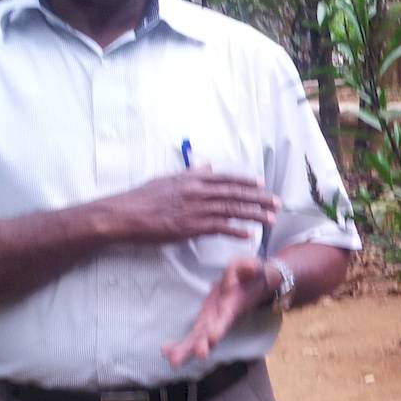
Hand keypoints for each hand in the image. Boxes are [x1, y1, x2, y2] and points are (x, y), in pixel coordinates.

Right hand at [99, 166, 279, 243]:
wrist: (124, 214)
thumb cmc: (142, 198)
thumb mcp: (167, 179)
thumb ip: (190, 174)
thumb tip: (205, 166)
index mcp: (191, 179)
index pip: (225, 178)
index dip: (245, 182)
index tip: (261, 184)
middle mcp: (197, 191)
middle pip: (235, 194)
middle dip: (258, 198)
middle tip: (277, 203)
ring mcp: (195, 209)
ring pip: (231, 210)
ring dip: (254, 214)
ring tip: (271, 219)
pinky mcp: (191, 227)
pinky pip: (219, 228)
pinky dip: (236, 231)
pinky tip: (250, 234)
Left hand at [162, 256, 273, 367]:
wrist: (252, 285)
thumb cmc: (250, 275)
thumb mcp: (250, 265)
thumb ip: (246, 267)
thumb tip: (243, 273)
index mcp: (232, 306)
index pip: (226, 319)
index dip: (219, 328)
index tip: (212, 339)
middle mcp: (222, 319)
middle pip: (210, 336)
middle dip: (199, 347)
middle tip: (188, 357)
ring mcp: (212, 322)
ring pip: (199, 340)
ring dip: (185, 350)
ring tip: (172, 360)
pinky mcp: (204, 322)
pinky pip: (192, 336)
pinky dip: (179, 344)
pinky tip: (166, 351)